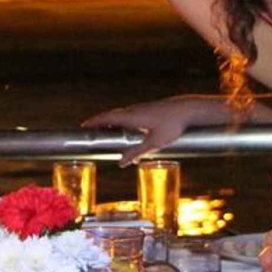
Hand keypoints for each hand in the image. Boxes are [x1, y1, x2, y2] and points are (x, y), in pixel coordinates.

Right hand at [83, 96, 229, 166]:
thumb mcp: (154, 143)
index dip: (93, 122)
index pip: (106, 118)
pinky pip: (128, 114)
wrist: (188, 109)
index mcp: (131, 116)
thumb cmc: (172, 125)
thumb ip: (136, 153)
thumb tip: (121, 164)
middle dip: (99, 122)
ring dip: (109, 121)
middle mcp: (133, 110)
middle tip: (89, 131)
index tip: (83, 127)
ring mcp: (141, 108)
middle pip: (111, 115)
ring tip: (103, 132)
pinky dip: (120, 120)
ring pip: (120, 114)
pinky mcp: (148, 109)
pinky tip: (124, 128)